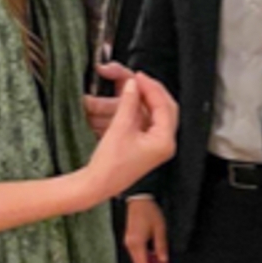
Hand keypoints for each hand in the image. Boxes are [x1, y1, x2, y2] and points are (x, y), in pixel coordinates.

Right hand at [85, 74, 177, 200]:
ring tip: (130, 87)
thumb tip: (133, 85)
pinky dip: (137, 110)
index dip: (152, 88)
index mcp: (164, 141)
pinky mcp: (144, 144)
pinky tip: (128, 101)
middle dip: (150, 91)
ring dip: (142, 99)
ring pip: (154, 113)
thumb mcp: (120, 128)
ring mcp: (154, 144)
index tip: (139, 77)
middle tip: (138, 80)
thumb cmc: (109, 166)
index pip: (165, 106)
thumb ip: (129, 103)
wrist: (96, 186)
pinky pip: (145, 121)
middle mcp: (163, 143)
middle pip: (164, 108)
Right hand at [125, 199, 168, 262]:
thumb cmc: (150, 212)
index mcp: (137, 243)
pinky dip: (145, 254)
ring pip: (137, 258)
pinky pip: (136, 251)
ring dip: (149, 261)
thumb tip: (163, 260)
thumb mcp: (160, 230)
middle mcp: (130, 244)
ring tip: (161, 260)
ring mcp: (128, 241)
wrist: (140, 200)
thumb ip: (161, 247)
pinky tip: (154, 252)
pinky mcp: (129, 237)